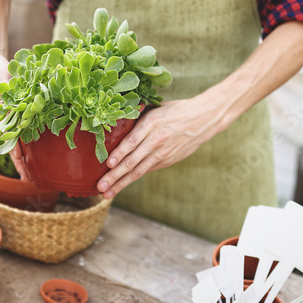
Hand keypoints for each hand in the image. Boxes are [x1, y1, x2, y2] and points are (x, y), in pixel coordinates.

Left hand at [97, 98, 226, 197]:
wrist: (202, 119)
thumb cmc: (175, 110)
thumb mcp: (155, 108)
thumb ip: (137, 117)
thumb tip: (114, 122)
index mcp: (151, 123)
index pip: (132, 141)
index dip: (119, 154)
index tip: (107, 164)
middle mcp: (156, 141)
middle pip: (132, 161)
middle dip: (114, 176)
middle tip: (100, 186)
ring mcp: (162, 153)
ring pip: (138, 171)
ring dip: (121, 183)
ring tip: (107, 193)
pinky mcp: (167, 161)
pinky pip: (146, 170)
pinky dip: (133, 178)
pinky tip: (121, 185)